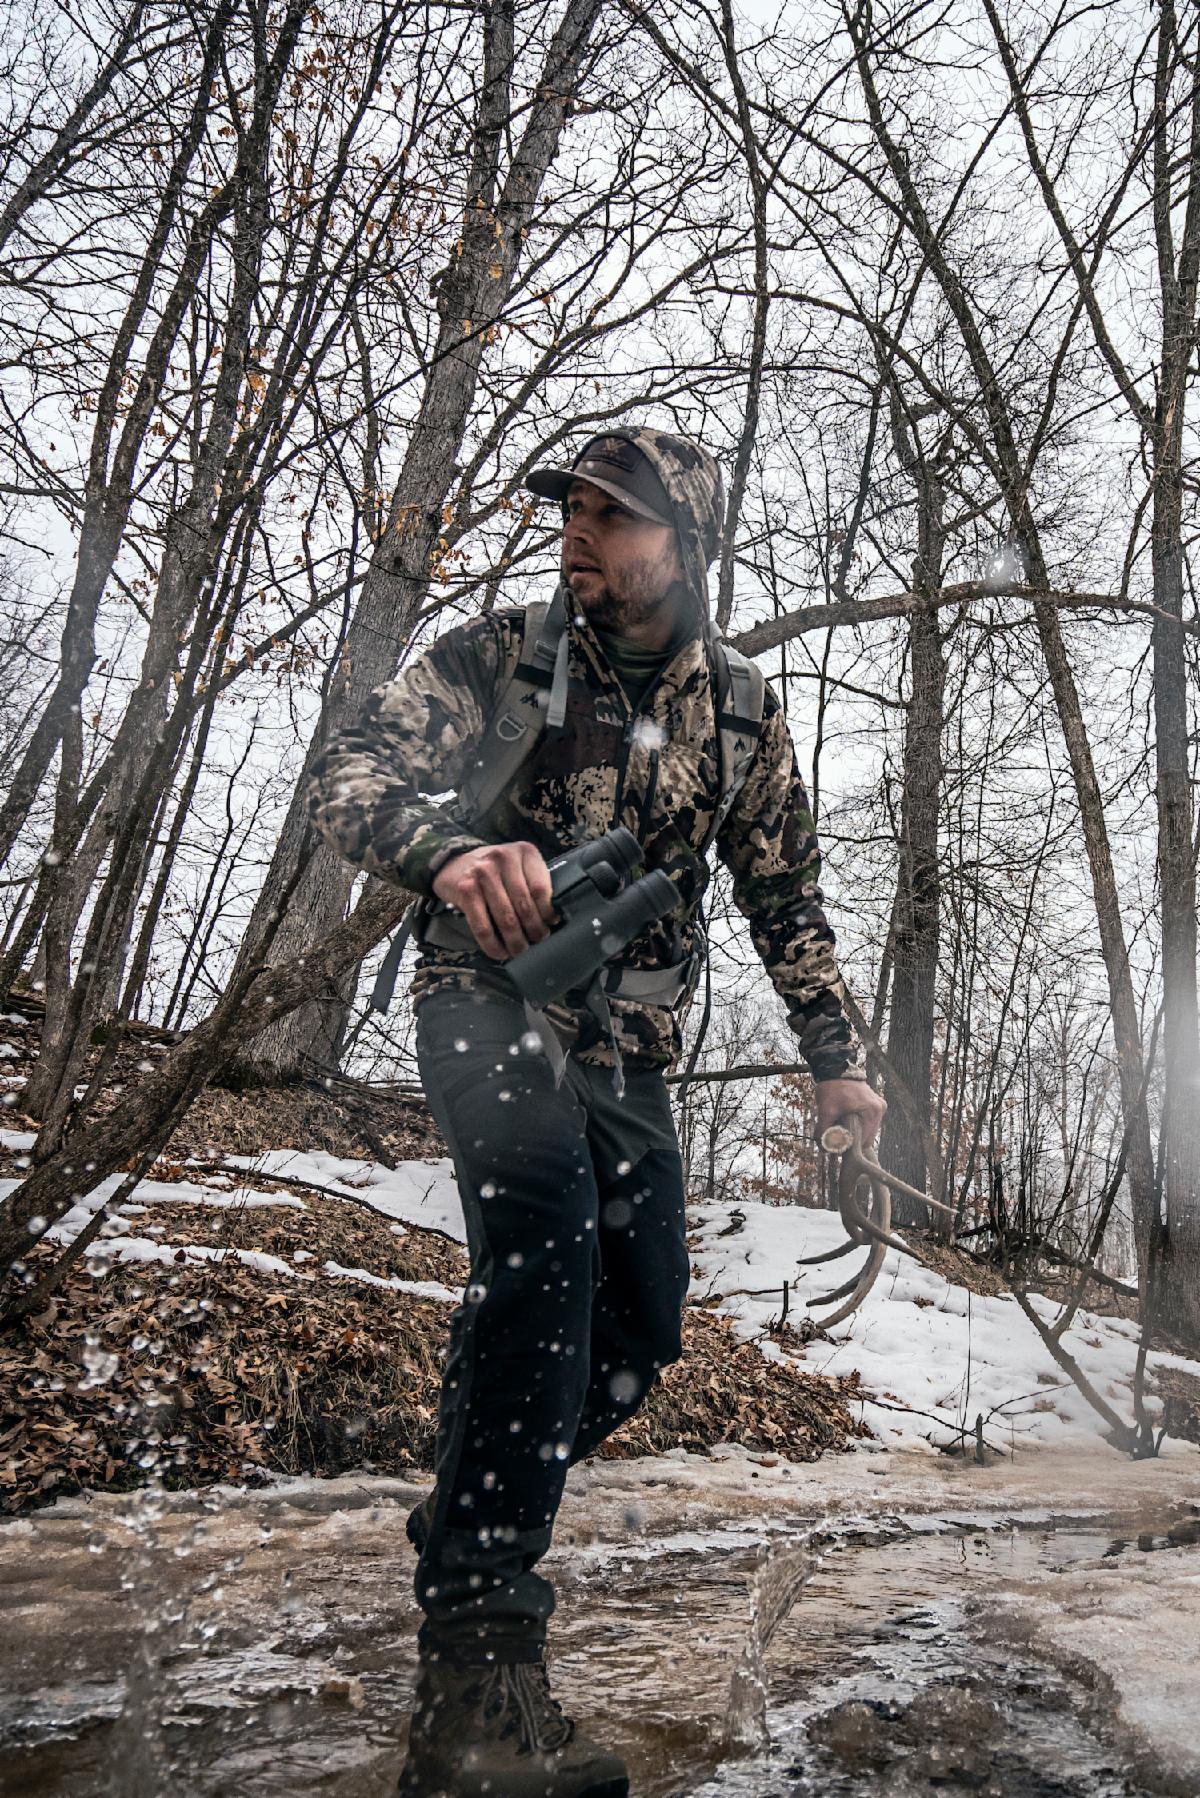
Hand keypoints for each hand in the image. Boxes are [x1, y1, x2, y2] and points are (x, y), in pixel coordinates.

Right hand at [432, 841, 554, 959]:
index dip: (547, 912)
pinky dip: (492, 944)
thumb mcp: (519, 867)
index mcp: (524, 852)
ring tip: (520, 950)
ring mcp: (483, 873)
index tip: (550, 924)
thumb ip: (535, 884)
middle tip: (537, 940)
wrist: (455, 863)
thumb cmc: (496, 871)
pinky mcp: (466, 889)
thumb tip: (552, 919)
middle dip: (533, 930)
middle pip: (525, 905)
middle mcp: (504, 858)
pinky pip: (482, 926)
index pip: (541, 888)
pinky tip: (499, 952)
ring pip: (506, 918)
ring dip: (515, 941)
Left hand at [815, 1078, 885, 1151]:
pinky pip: (868, 1121)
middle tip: (838, 1133)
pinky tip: (847, 1118)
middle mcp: (880, 1109)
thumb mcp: (825, 1110)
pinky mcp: (876, 1104)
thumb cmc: (832, 1088)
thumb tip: (823, 1149)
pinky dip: (859, 1123)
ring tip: (842, 1124)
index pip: (865, 1141)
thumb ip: (823, 1131)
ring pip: (868, 1130)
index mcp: (873, 1111)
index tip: (838, 1143)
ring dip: (856, 1131)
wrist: (836, 1069)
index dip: (851, 1146)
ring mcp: (879, 1106)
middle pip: (867, 1137)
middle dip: (853, 1139)